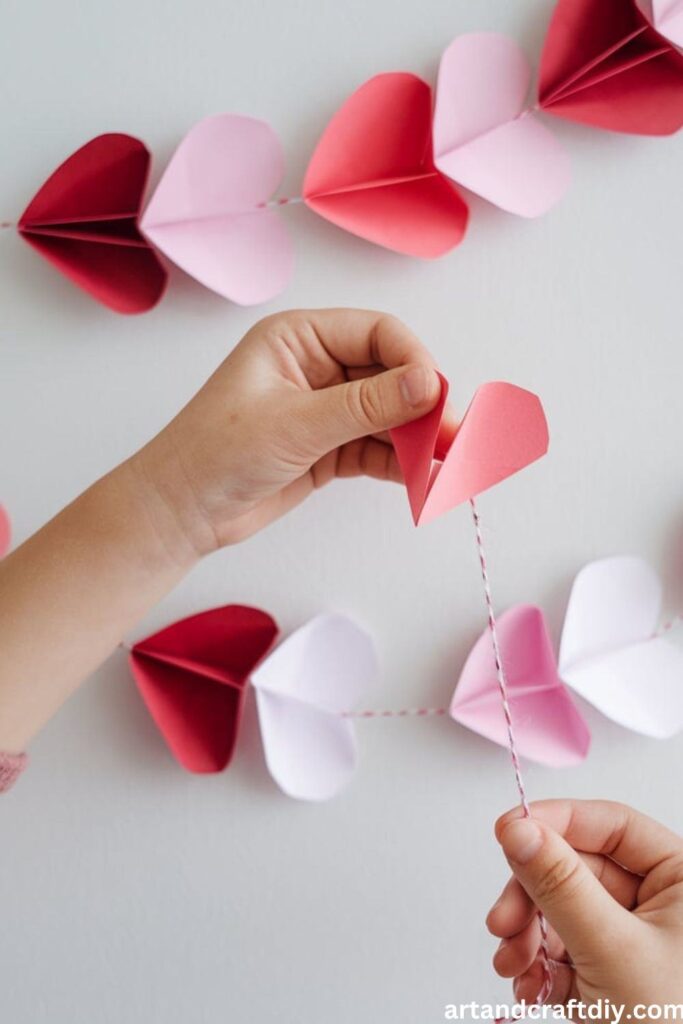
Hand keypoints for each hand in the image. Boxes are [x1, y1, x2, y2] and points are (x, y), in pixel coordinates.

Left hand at [131, 308, 451, 550]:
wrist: (182, 513)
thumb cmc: (217, 454)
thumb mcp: (296, 424)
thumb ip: (366, 404)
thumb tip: (429, 384)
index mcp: (298, 338)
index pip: (377, 334)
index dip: (414, 361)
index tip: (437, 396)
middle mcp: (316, 366)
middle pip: (390, 376)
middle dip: (423, 407)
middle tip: (454, 438)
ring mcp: (324, 409)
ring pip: (388, 416)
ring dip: (417, 439)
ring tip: (448, 464)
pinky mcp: (328, 448)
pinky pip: (376, 448)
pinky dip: (399, 463)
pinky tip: (421, 479)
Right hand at [488, 800, 682, 1014]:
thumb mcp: (610, 950)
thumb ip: (560, 884)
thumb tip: (518, 828)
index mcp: (682, 880)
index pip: (611, 824)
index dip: (557, 822)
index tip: (508, 831)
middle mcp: (661, 902)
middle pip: (576, 867)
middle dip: (531, 897)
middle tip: (502, 923)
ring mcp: (634, 938)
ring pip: (561, 907)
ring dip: (527, 935)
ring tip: (514, 966)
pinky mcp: (611, 972)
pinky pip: (562, 946)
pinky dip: (538, 964)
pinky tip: (529, 986)